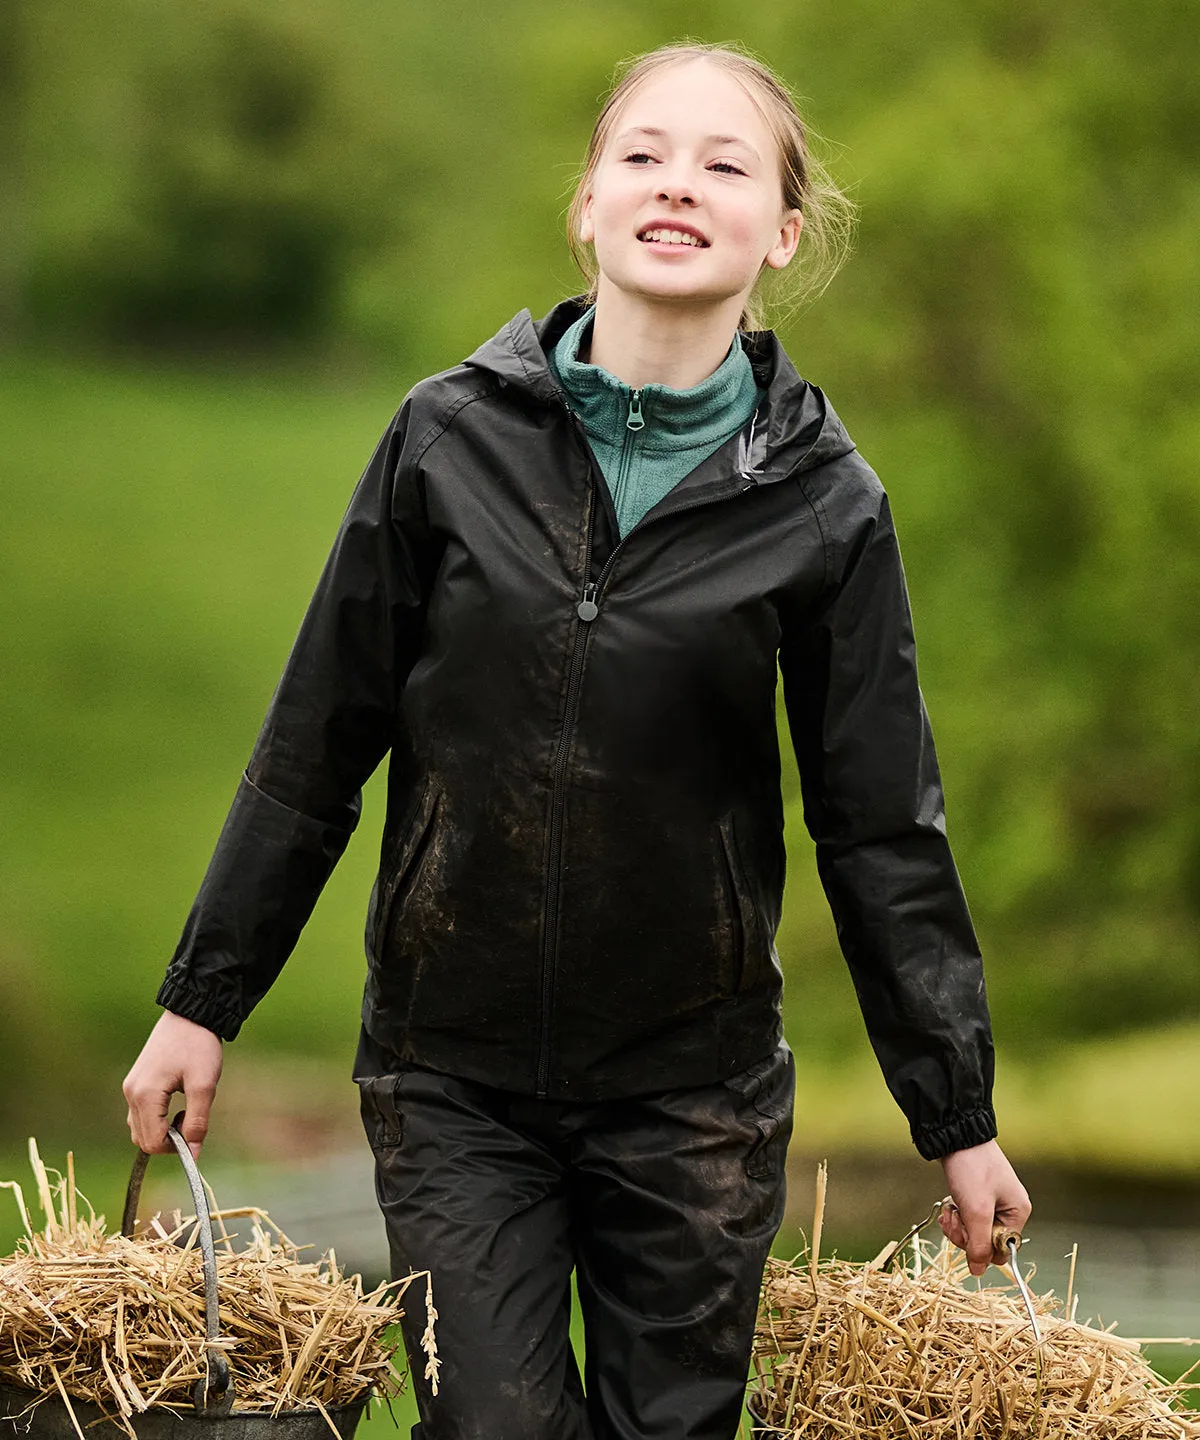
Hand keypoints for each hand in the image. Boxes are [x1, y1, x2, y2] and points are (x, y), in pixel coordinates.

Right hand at [123, 1011, 222, 1157]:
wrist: (191, 1014)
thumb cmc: (199, 1046)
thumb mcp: (204, 1085)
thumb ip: (197, 1122)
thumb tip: (194, 1155)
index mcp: (145, 1095)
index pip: (152, 1142)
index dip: (176, 1148)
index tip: (196, 1134)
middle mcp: (131, 1094)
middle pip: (143, 1139)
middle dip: (168, 1141)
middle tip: (192, 1121)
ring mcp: (131, 1087)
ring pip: (140, 1129)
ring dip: (162, 1131)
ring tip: (186, 1111)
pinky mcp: (136, 1083)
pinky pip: (141, 1114)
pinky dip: (157, 1119)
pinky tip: (177, 1104)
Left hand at [937, 1139, 1030, 1275]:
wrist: (955, 1136)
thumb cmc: (971, 1169)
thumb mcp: (977, 1211)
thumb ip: (978, 1245)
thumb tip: (978, 1272)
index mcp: (1018, 1213)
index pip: (1002, 1250)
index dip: (981, 1249)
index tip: (966, 1235)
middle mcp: (1008, 1209)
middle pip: (985, 1242)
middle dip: (965, 1234)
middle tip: (954, 1218)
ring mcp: (992, 1202)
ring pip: (973, 1230)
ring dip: (957, 1225)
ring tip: (949, 1209)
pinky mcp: (977, 1195)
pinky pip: (967, 1217)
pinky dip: (956, 1215)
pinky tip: (948, 1206)